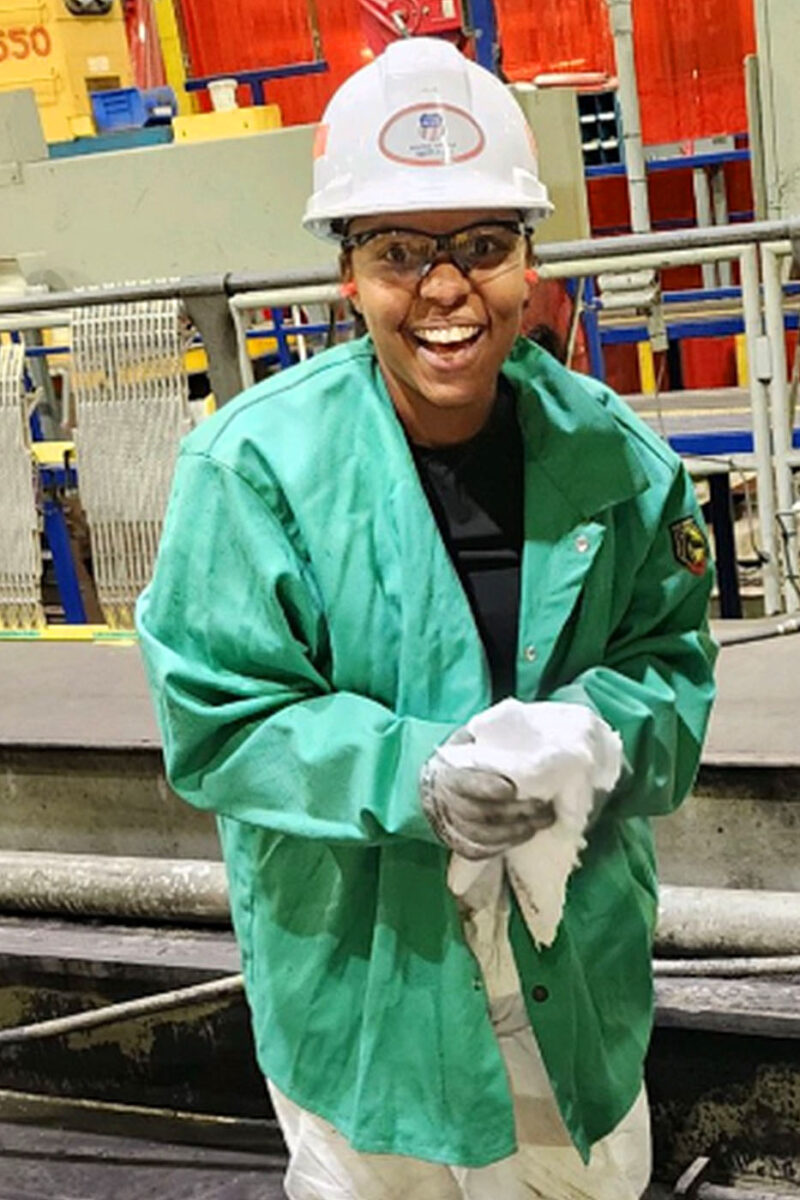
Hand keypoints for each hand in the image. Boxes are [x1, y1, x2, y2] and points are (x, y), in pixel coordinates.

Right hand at [420, 733, 554, 860]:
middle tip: (544, 807)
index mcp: (446, 772)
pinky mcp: (456, 842)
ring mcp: (448, 825)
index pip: (464, 783)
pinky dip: (502, 846)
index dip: (487, 787)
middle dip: (515, 812)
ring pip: (481, 836)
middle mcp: (443, 801)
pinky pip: (478, 851)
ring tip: (541, 822)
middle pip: (479, 813)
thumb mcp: (469, 740)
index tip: (512, 788)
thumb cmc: (462, 758)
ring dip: (514, 832)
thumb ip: (488, 738)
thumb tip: (521, 730)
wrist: (436, 783)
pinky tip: (524, 835)